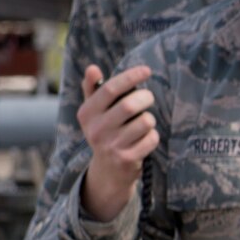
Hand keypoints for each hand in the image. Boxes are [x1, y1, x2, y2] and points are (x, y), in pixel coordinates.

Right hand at [77, 64, 157, 220]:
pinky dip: (153, 136)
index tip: (147, 70)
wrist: (108, 170)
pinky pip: (151, 138)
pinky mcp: (127, 159)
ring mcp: (111, 146)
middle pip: (129, 105)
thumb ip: (93, 89)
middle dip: (145, 98)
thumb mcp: (94, 112)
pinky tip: (144, 139)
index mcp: (87, 113)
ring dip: (150, 119)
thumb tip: (92, 68)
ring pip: (145, 122)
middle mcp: (96, 130)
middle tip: (148, 98)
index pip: (109, 89)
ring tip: (144, 123)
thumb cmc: (105, 132)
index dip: (130, 77)